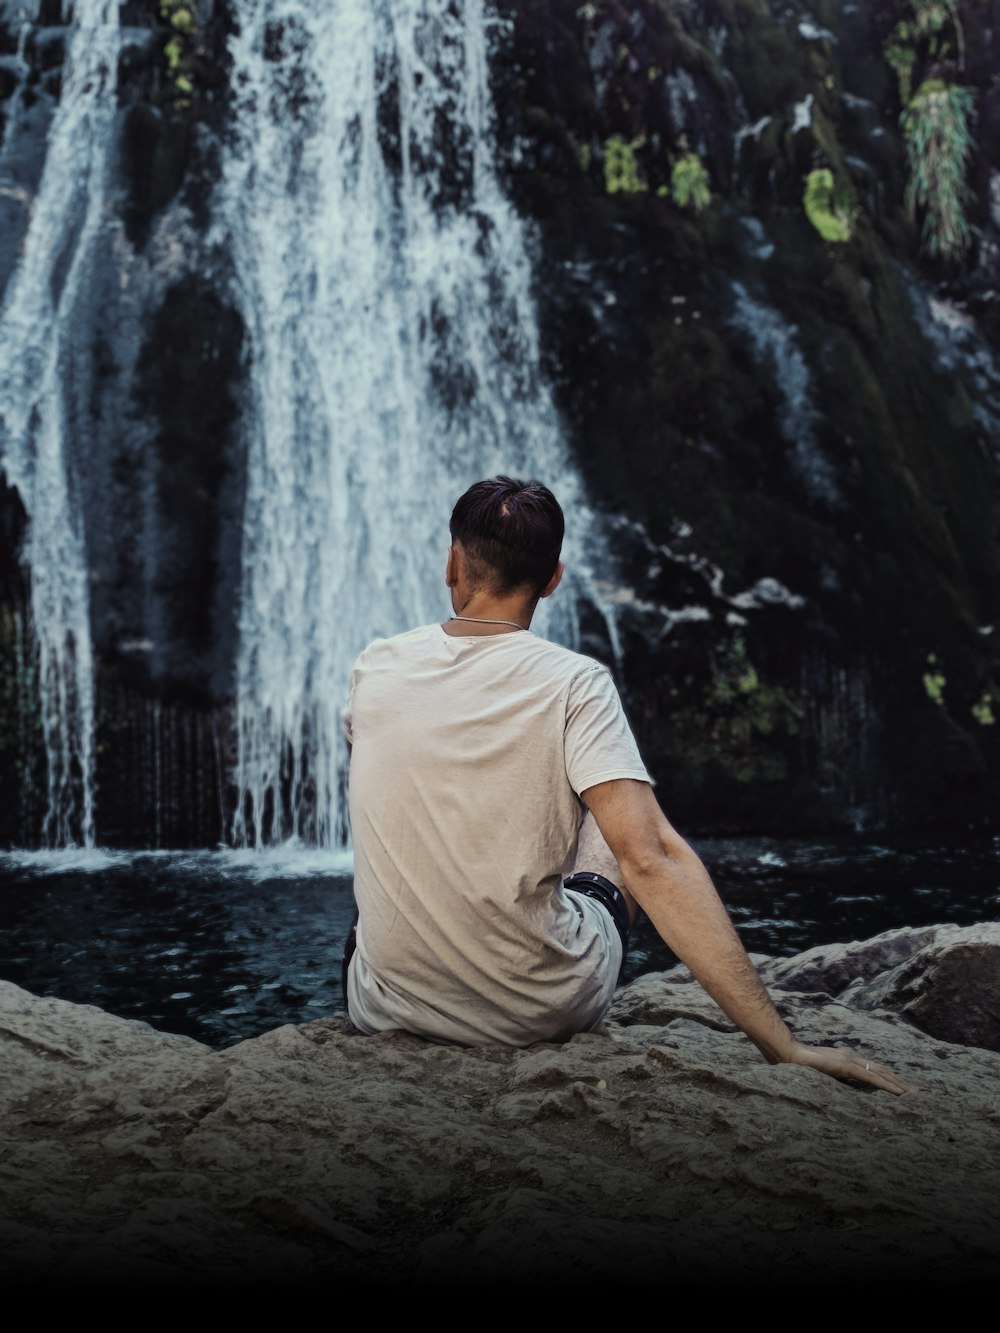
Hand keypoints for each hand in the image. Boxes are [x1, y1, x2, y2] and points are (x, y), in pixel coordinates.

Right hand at [782, 1040, 916, 1094]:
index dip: (888, 1077)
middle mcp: (851, 1057)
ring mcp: (849, 1060)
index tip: (902, 1087)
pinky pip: (871, 1078)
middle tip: (916, 1092)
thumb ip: (831, 1077)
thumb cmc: (800, 1065)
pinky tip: (898, 1093)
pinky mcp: (846, 1066)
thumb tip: (836, 1087)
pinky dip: (886, 1085)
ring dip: (898, 1084)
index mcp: (846, 1058)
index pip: (872, 1069)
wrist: (789, 1054)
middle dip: (899, 1081)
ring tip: (913, 1094)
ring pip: (880, 1073)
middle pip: (881, 1070)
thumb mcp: (820, 1073)